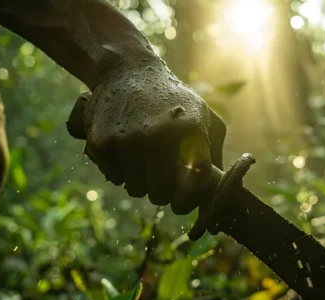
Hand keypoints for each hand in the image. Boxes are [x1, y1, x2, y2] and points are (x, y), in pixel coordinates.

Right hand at [67, 56, 225, 214]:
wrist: (126, 70)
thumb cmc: (172, 99)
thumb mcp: (204, 115)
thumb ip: (216, 152)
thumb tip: (221, 192)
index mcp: (189, 131)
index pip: (193, 185)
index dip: (187, 201)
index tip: (181, 204)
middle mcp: (159, 137)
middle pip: (160, 194)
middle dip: (161, 191)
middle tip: (159, 175)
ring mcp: (128, 140)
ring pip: (135, 189)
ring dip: (139, 180)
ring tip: (141, 155)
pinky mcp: (102, 143)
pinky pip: (113, 177)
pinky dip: (118, 169)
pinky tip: (123, 146)